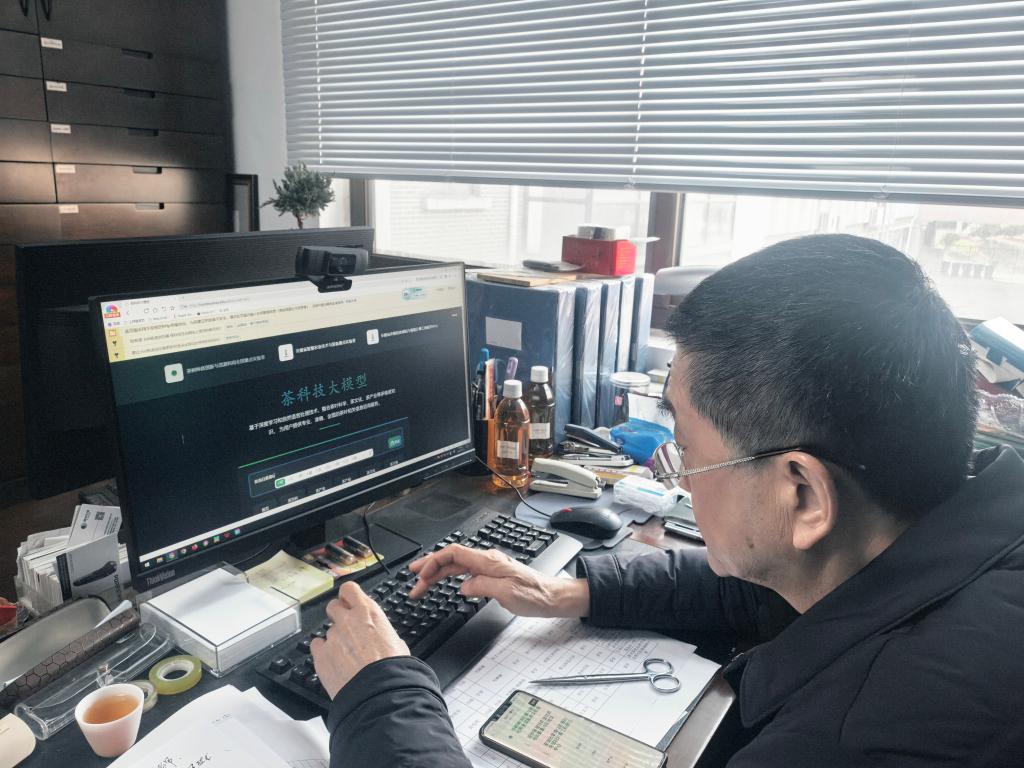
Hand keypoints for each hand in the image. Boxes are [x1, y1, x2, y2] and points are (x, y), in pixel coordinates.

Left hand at [310, 582, 409, 699]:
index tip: (348, 602)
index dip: (347, 596)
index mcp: (369, 612)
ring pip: (327, 629)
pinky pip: (316, 646)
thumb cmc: (392, 669)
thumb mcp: (397, 643)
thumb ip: (383, 632)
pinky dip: (322, 652)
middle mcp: (348, 619)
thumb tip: (382, 636)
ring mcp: (332, 636)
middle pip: (333, 606)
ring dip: (334, 639)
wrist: (378, 691)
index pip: (349, 589)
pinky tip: (333, 662)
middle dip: (337, 615)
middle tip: (345, 628)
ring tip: (344, 655)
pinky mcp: (321, 654)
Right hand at [407, 544, 589, 618]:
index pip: (454, 553)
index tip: (420, 573)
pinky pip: (466, 572)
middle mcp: (488, 560)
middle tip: (414, 582)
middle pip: (452, 559)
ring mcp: (490, 567)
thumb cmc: (536, 595)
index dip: (434, 561)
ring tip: (423, 584)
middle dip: (430, 568)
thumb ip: (482, 587)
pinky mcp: (494, 575)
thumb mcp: (507, 594)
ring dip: (439, 574)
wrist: (554, 597)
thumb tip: (463, 586)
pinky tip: (446, 583)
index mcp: (489, 561)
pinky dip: (451, 577)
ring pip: (458, 566)